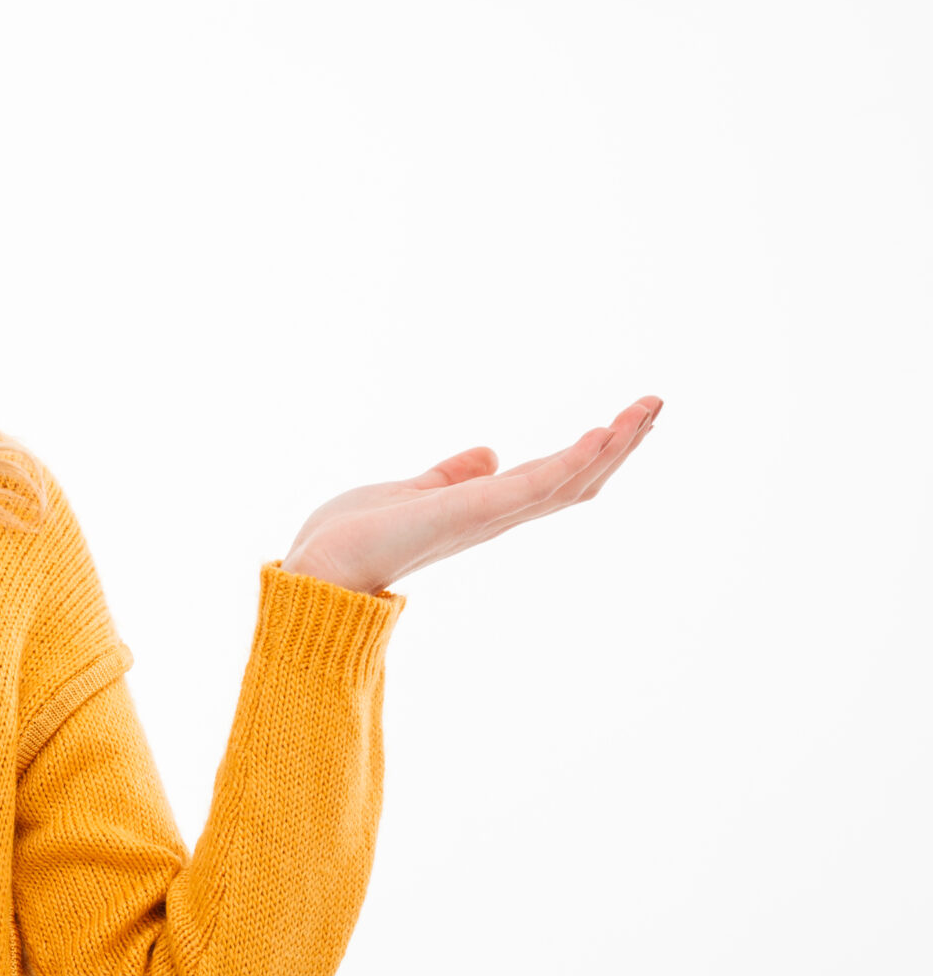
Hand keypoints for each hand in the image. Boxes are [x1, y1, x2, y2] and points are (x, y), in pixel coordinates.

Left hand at [279, 396, 661, 595]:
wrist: (320, 570)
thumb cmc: (355, 538)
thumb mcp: (414, 491)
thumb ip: (453, 475)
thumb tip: (490, 454)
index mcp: (485, 509)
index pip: (553, 477)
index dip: (592, 451)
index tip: (627, 418)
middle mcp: (496, 516)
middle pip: (575, 479)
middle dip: (618, 445)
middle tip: (656, 404)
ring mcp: (487, 516)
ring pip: (566, 479)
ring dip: (610, 445)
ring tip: (647, 408)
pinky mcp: (470, 513)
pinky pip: (532, 486)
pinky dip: (569, 461)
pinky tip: (598, 435)